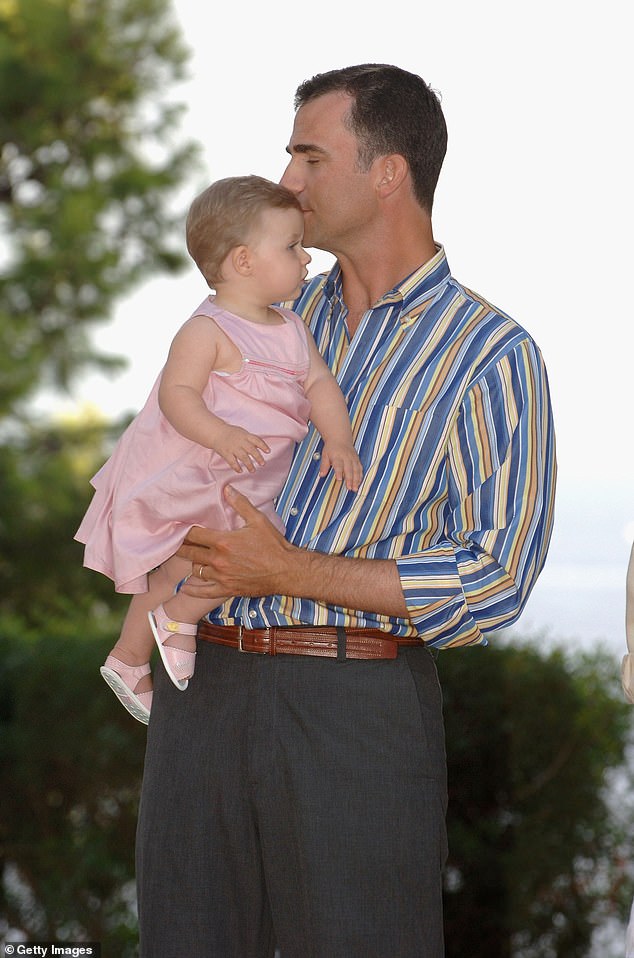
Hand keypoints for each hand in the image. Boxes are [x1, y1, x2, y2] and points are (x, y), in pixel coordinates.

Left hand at [177, 486, 299, 599]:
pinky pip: (204, 592)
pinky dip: (193, 590)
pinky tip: (184, 588)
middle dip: (181, 547)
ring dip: (192, 564)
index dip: (183, 531)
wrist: (286, 571)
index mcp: (223, 542)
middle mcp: (219, 560)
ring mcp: (222, 576)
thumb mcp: (258, 520)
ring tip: (188, 559)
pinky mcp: (227, 589)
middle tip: (175, 543)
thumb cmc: (274, 545)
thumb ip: (240, 504)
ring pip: (196, 570)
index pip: (194, 535)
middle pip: (190, 553)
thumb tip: (227, 489)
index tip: (177, 528)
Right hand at [212, 423, 269, 472]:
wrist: (216, 433)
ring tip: (253, 470)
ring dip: (249, 464)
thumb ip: (251, 439)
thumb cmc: (231, 433)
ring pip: (243, 457)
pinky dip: (236, 467)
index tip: (268, 451)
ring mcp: (233, 447)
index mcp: (245, 436)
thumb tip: (261, 446)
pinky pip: (232, 461)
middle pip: (251, 450)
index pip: (256, 440)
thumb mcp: (242, 433)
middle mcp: (240, 441)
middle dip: (258, 457)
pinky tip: (240, 471)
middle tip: (263, 464)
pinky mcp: (226, 453)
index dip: (263, 446)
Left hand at [318, 441, 362, 490]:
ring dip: (356, 480)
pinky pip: (360, 468)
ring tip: (355, 488)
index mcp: (337, 456)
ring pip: (356, 470)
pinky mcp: (357, 459)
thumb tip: (321, 474)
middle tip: (349, 488)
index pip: (338, 465)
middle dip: (350, 479)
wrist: (340, 438)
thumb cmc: (332, 447)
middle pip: (349, 469)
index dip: (339, 472)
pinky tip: (359, 482)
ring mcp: (353, 458)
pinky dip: (360, 476)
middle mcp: (346, 457)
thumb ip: (324, 465)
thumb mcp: (325, 455)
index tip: (339, 479)